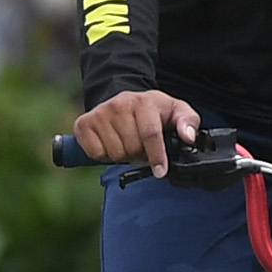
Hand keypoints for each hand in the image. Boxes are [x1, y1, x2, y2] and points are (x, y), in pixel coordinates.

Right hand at [70, 87, 197, 175]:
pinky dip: (104, 155)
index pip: (150, 134)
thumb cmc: (153, 111)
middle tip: (142, 148)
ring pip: (114, 153)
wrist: (124, 100)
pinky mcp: (83, 123)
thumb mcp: (176, 111)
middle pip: (132, 148)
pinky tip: (110, 143)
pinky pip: (96, 153)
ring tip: (127, 144)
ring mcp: (99, 113)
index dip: (156, 156)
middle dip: (140, 154)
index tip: (160, 171)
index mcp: (143, 101)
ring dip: (123, 155)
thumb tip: (188, 137)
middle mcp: (119, 104)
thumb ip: (188, 122)